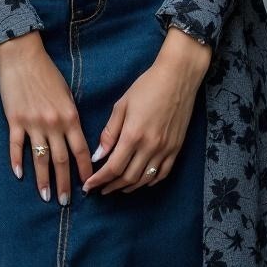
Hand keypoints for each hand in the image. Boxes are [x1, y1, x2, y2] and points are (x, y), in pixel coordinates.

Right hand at [0, 32, 93, 204]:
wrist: (22, 56)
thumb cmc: (47, 73)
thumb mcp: (66, 93)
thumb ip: (70, 116)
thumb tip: (75, 137)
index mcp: (69, 116)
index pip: (81, 149)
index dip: (85, 170)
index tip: (88, 185)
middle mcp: (53, 123)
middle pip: (61, 160)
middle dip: (64, 183)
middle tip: (65, 201)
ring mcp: (33, 123)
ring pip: (40, 159)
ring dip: (43, 180)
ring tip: (45, 197)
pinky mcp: (15, 121)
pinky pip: (17, 147)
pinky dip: (17, 162)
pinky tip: (19, 176)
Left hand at [81, 35, 208, 195]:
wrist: (177, 77)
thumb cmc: (147, 86)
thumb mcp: (123, 104)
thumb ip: (110, 132)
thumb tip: (98, 156)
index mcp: (133, 135)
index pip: (113, 167)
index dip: (100, 180)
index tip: (89, 187)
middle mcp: (150, 147)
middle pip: (128, 178)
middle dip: (111, 186)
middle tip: (101, 189)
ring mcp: (165, 150)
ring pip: (144, 179)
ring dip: (129, 187)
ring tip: (117, 187)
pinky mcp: (176, 149)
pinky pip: (162, 174)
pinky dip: (150, 182)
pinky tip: (141, 182)